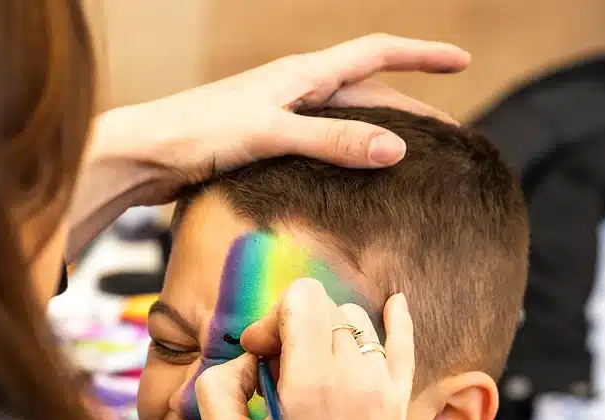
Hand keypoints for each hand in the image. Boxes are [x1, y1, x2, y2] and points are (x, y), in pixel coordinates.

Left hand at [67, 34, 468, 254]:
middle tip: (446, 136)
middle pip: (365, 90)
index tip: (461, 62)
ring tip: (406, 160)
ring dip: (375, 133)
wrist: (143, 154)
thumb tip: (396, 148)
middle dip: (409, 106)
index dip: (420, 57)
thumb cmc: (198, 134)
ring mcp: (275, 115)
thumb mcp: (272, 134)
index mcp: (301, 74)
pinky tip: (345, 181)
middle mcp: (292, 89)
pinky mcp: (258, 143)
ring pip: (341, 119)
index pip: (375, 54)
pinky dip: (341, 156)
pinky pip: (316, 144)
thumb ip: (332, 141)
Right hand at [194, 283, 415, 419]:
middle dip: (294, 327)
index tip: (257, 358)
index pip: (300, 298)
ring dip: (328, 334)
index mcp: (313, 382)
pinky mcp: (399, 410)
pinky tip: (395, 305)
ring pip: (358, 324)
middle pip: (326, 308)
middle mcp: (357, 377)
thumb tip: (246, 360)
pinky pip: (404, 345)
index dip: (269, 319)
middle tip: (276, 374)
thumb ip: (217, 386)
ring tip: (309, 375)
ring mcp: (385, 392)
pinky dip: (396, 321)